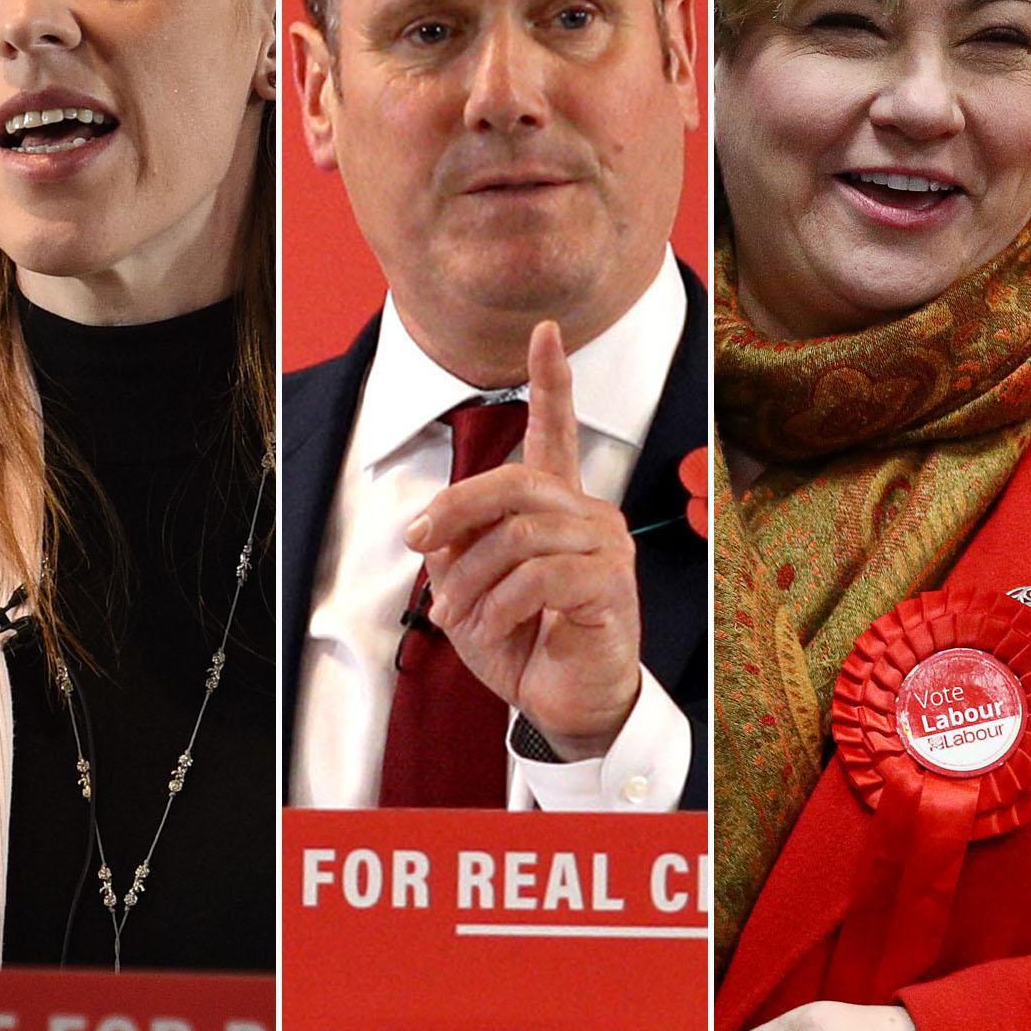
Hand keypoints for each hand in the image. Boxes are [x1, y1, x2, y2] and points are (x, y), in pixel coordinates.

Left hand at [406, 321, 639, 756]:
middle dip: (455, 510)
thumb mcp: (471, 587)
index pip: (555, 431)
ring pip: (520, 536)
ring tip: (456, 614)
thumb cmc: (522, 640)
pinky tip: (489, 629)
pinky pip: (541, 578)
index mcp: (555, 506)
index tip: (546, 330)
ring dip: (472, 579)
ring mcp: (606, 548)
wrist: (562, 700)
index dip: (551, 380)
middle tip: (419, 544)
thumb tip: (435, 532)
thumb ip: (458, 546)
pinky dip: (499, 606)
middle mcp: (587, 514)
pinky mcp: (611, 587)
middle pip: (514, 482)